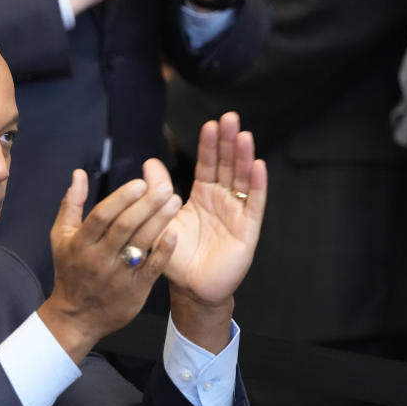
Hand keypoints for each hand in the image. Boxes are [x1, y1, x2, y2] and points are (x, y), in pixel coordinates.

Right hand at [39, 163, 180, 362]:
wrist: (76, 318)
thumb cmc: (70, 271)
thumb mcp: (60, 237)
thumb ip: (71, 204)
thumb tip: (78, 173)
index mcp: (80, 243)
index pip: (101, 216)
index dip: (121, 198)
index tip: (140, 183)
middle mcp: (98, 258)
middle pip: (124, 227)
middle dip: (146, 205)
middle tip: (166, 187)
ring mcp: (117, 275)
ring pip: (139, 244)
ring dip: (159, 221)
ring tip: (175, 201)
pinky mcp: (134, 290)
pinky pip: (151, 268)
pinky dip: (163, 251)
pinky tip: (174, 233)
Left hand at [164, 111, 265, 307]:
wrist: (190, 288)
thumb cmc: (176, 255)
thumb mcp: (162, 219)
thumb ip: (157, 192)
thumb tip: (148, 162)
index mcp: (202, 195)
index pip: (208, 164)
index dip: (209, 145)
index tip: (209, 124)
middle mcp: (222, 200)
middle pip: (228, 165)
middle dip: (228, 142)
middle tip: (229, 117)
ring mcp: (237, 213)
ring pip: (243, 179)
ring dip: (244, 157)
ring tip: (243, 135)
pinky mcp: (247, 229)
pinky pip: (254, 204)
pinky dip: (258, 185)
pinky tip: (258, 165)